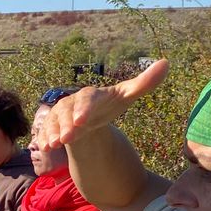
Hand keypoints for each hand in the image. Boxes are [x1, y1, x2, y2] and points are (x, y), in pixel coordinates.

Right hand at [39, 59, 168, 149]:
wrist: (88, 118)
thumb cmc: (107, 106)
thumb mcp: (125, 96)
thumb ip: (144, 83)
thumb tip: (166, 63)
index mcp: (90, 96)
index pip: (87, 100)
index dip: (84, 110)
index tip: (82, 121)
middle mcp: (71, 103)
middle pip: (66, 112)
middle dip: (65, 124)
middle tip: (66, 137)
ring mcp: (59, 115)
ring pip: (53, 122)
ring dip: (53, 132)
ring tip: (55, 144)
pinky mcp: (51, 126)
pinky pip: (45, 131)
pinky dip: (44, 138)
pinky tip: (45, 147)